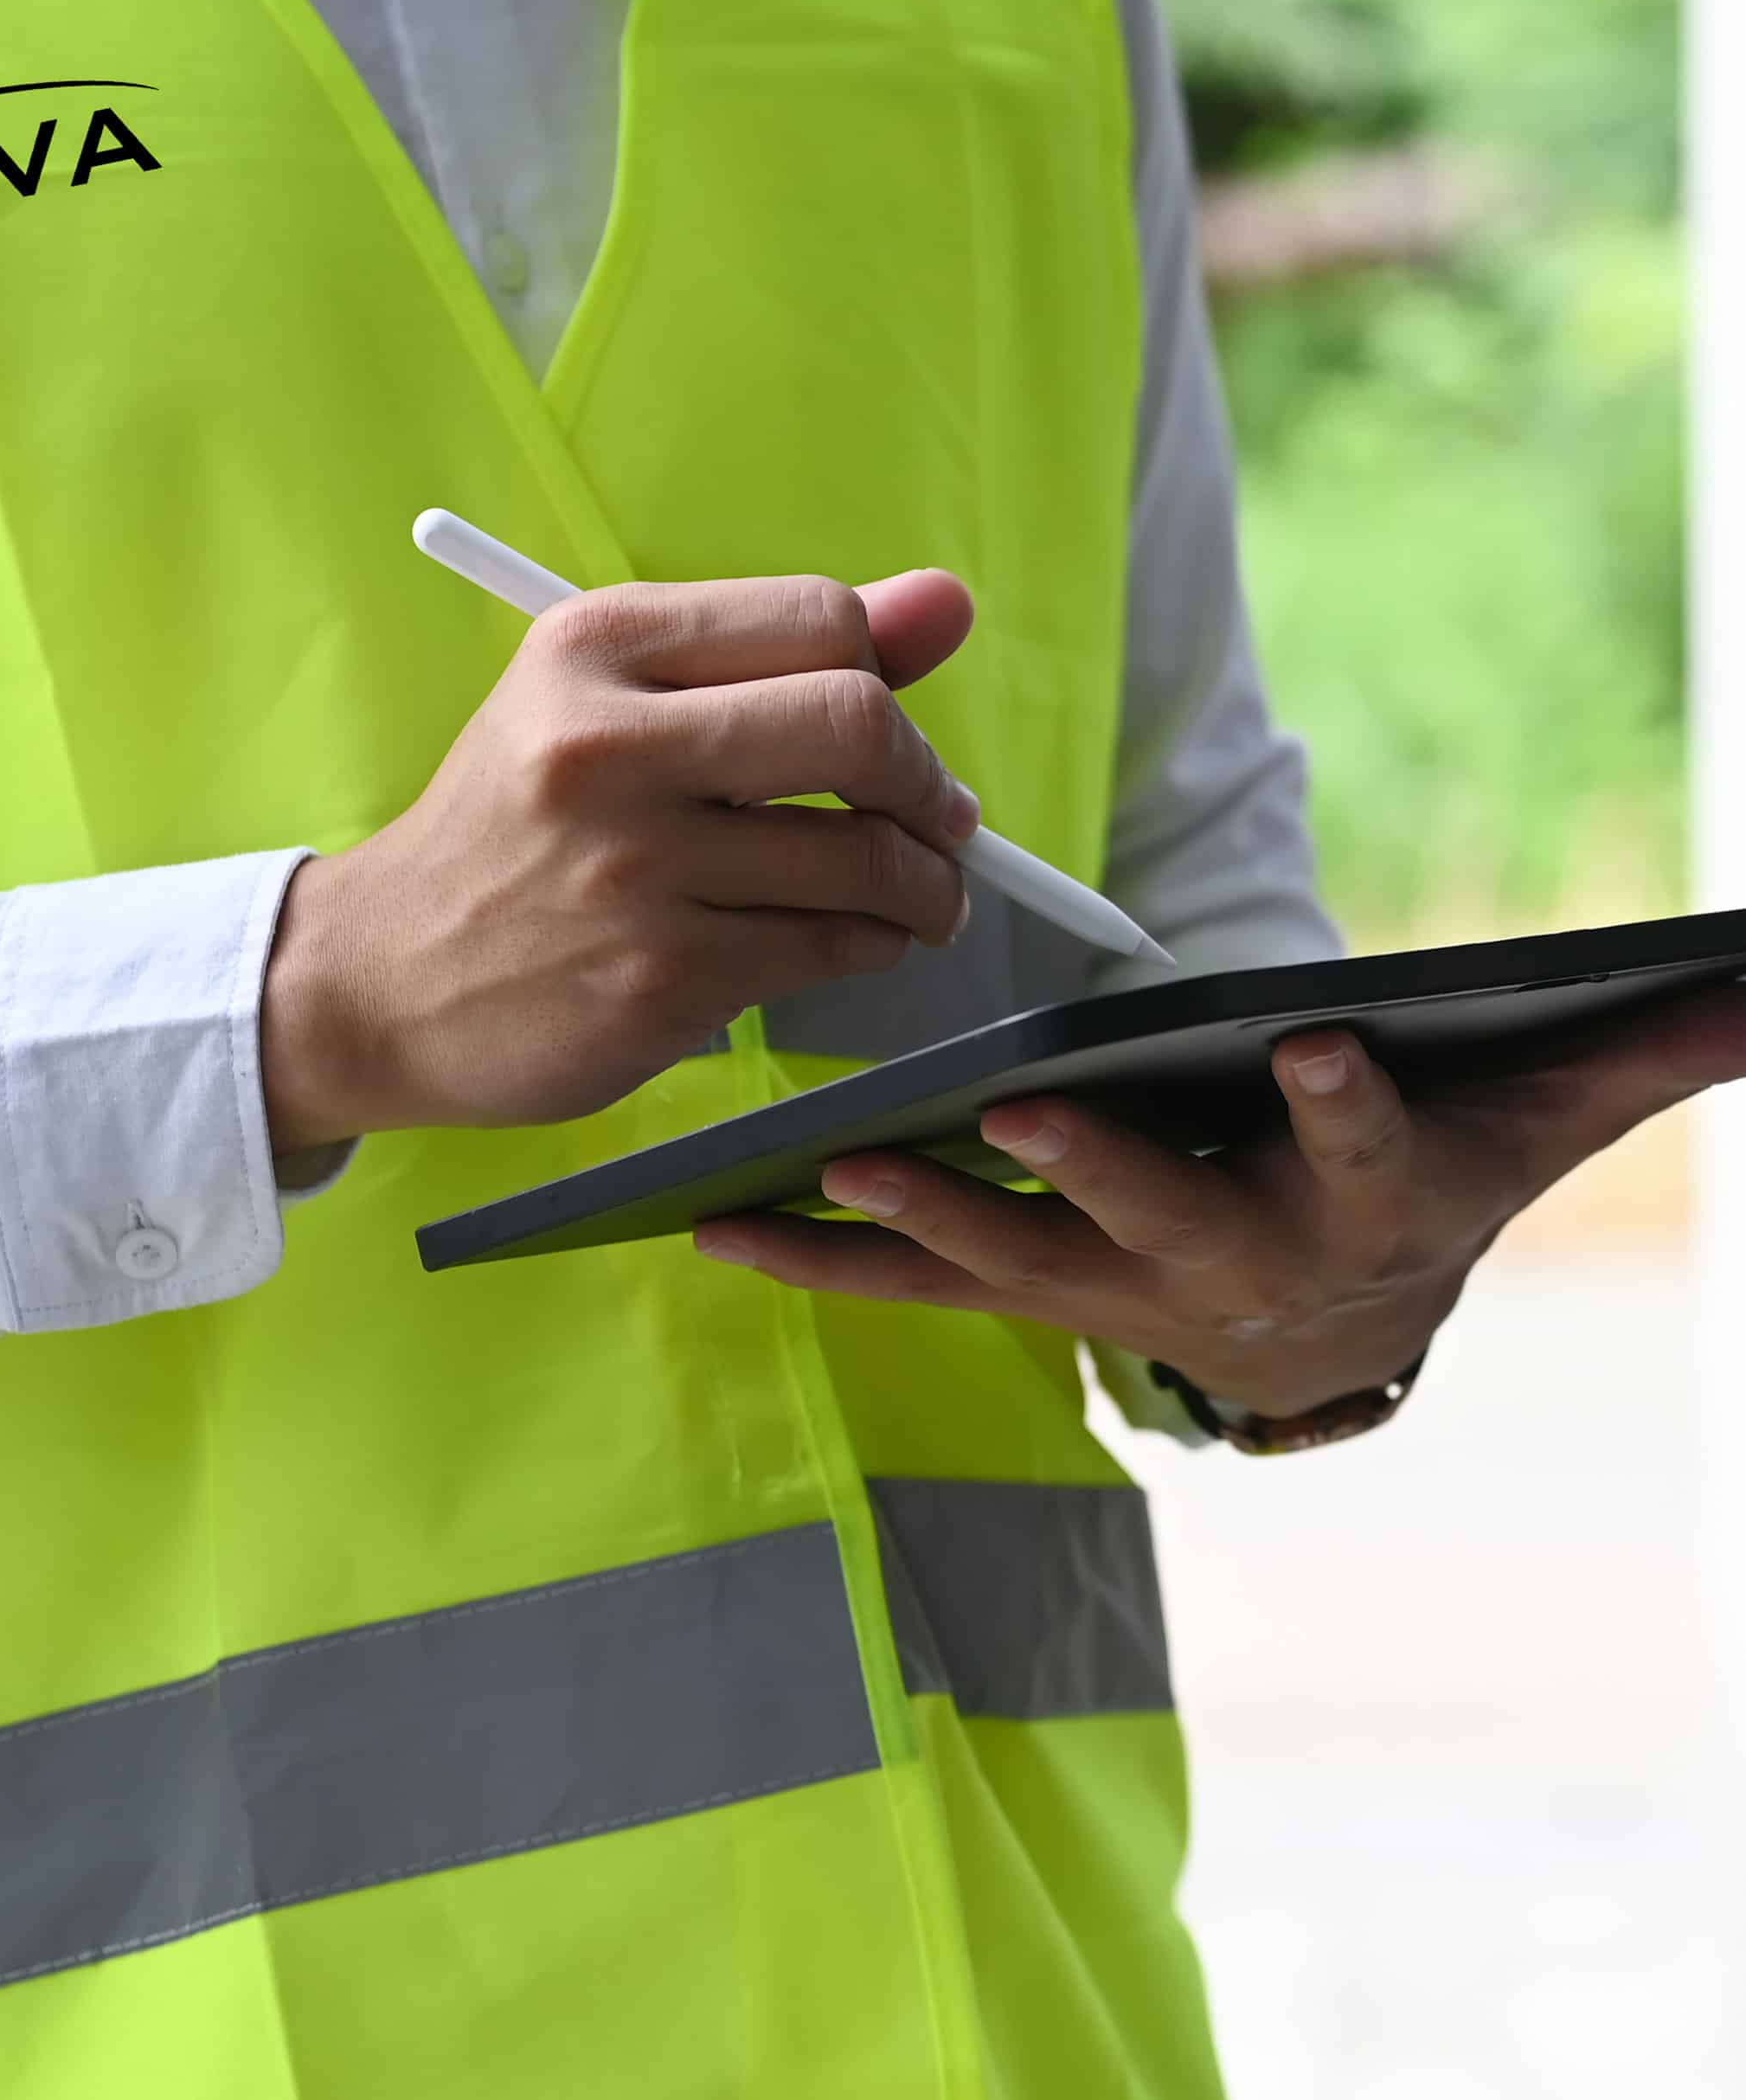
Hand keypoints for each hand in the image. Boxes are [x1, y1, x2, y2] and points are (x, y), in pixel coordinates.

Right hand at [261, 570, 979, 1142]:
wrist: (378, 980)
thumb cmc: (510, 836)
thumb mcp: (605, 707)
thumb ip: (775, 655)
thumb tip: (946, 605)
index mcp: (593, 647)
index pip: (820, 619)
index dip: (891, 678)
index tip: (895, 735)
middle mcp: (606, 747)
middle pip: (856, 724)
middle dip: (928, 784)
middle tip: (940, 822)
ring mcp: (632, 871)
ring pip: (864, 858)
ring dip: (925, 885)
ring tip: (920, 897)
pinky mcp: (657, 980)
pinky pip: (830, 948)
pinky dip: (874, 947)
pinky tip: (858, 944)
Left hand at [693, 983, 1745, 1419]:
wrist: (1330, 1322)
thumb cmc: (1427, 1185)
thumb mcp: (1532, 1120)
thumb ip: (1642, 1051)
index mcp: (1352, 1204)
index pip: (1369, 1154)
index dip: (1356, 1106)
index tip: (1325, 1040)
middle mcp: (1225, 1266)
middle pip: (1161, 1223)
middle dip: (1102, 1170)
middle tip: (1023, 1109)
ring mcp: (1105, 1290)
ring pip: (1008, 1263)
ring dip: (920, 1218)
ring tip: (822, 1171)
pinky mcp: (1016, 1289)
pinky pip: (908, 1282)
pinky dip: (821, 1253)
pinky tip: (720, 1218)